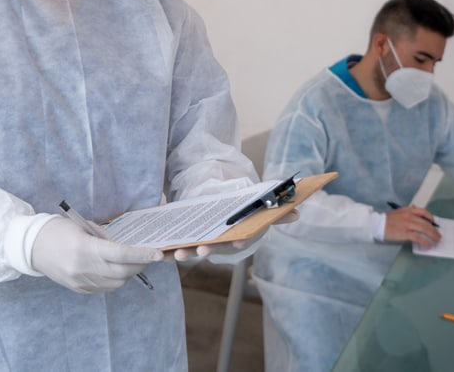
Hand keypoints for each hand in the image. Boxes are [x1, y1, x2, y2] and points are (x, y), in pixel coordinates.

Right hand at [31, 217, 162, 293]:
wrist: (31, 247)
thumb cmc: (57, 230)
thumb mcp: (82, 227)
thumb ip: (104, 238)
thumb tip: (125, 246)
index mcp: (85, 249)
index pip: (120, 254)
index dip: (141, 255)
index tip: (157, 254)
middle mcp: (83, 268)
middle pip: (122, 271)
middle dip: (140, 264)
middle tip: (149, 256)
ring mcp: (81, 281)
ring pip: (116, 283)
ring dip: (129, 273)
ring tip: (134, 262)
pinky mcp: (79, 289)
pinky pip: (105, 288)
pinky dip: (116, 280)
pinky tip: (117, 270)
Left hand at [171, 210, 298, 262]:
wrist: (218, 199)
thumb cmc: (240, 206)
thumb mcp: (256, 206)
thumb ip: (275, 213)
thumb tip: (296, 213)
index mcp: (237, 236)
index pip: (239, 241)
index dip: (237, 242)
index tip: (236, 243)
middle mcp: (220, 243)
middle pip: (214, 248)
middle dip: (207, 250)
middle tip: (201, 250)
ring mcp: (201, 243)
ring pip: (193, 250)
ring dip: (185, 253)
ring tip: (177, 253)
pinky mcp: (184, 240)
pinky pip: (174, 247)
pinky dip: (166, 251)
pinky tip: (158, 252)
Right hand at [383, 205, 440, 248]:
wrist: (377, 224)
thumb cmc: (387, 220)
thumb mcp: (398, 212)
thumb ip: (407, 212)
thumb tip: (416, 211)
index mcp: (408, 210)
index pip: (423, 212)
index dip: (430, 217)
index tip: (434, 223)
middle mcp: (409, 216)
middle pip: (426, 223)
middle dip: (434, 230)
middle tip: (439, 236)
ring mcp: (408, 224)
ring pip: (424, 229)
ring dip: (433, 236)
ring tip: (437, 241)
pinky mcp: (405, 233)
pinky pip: (418, 238)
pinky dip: (425, 242)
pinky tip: (428, 246)